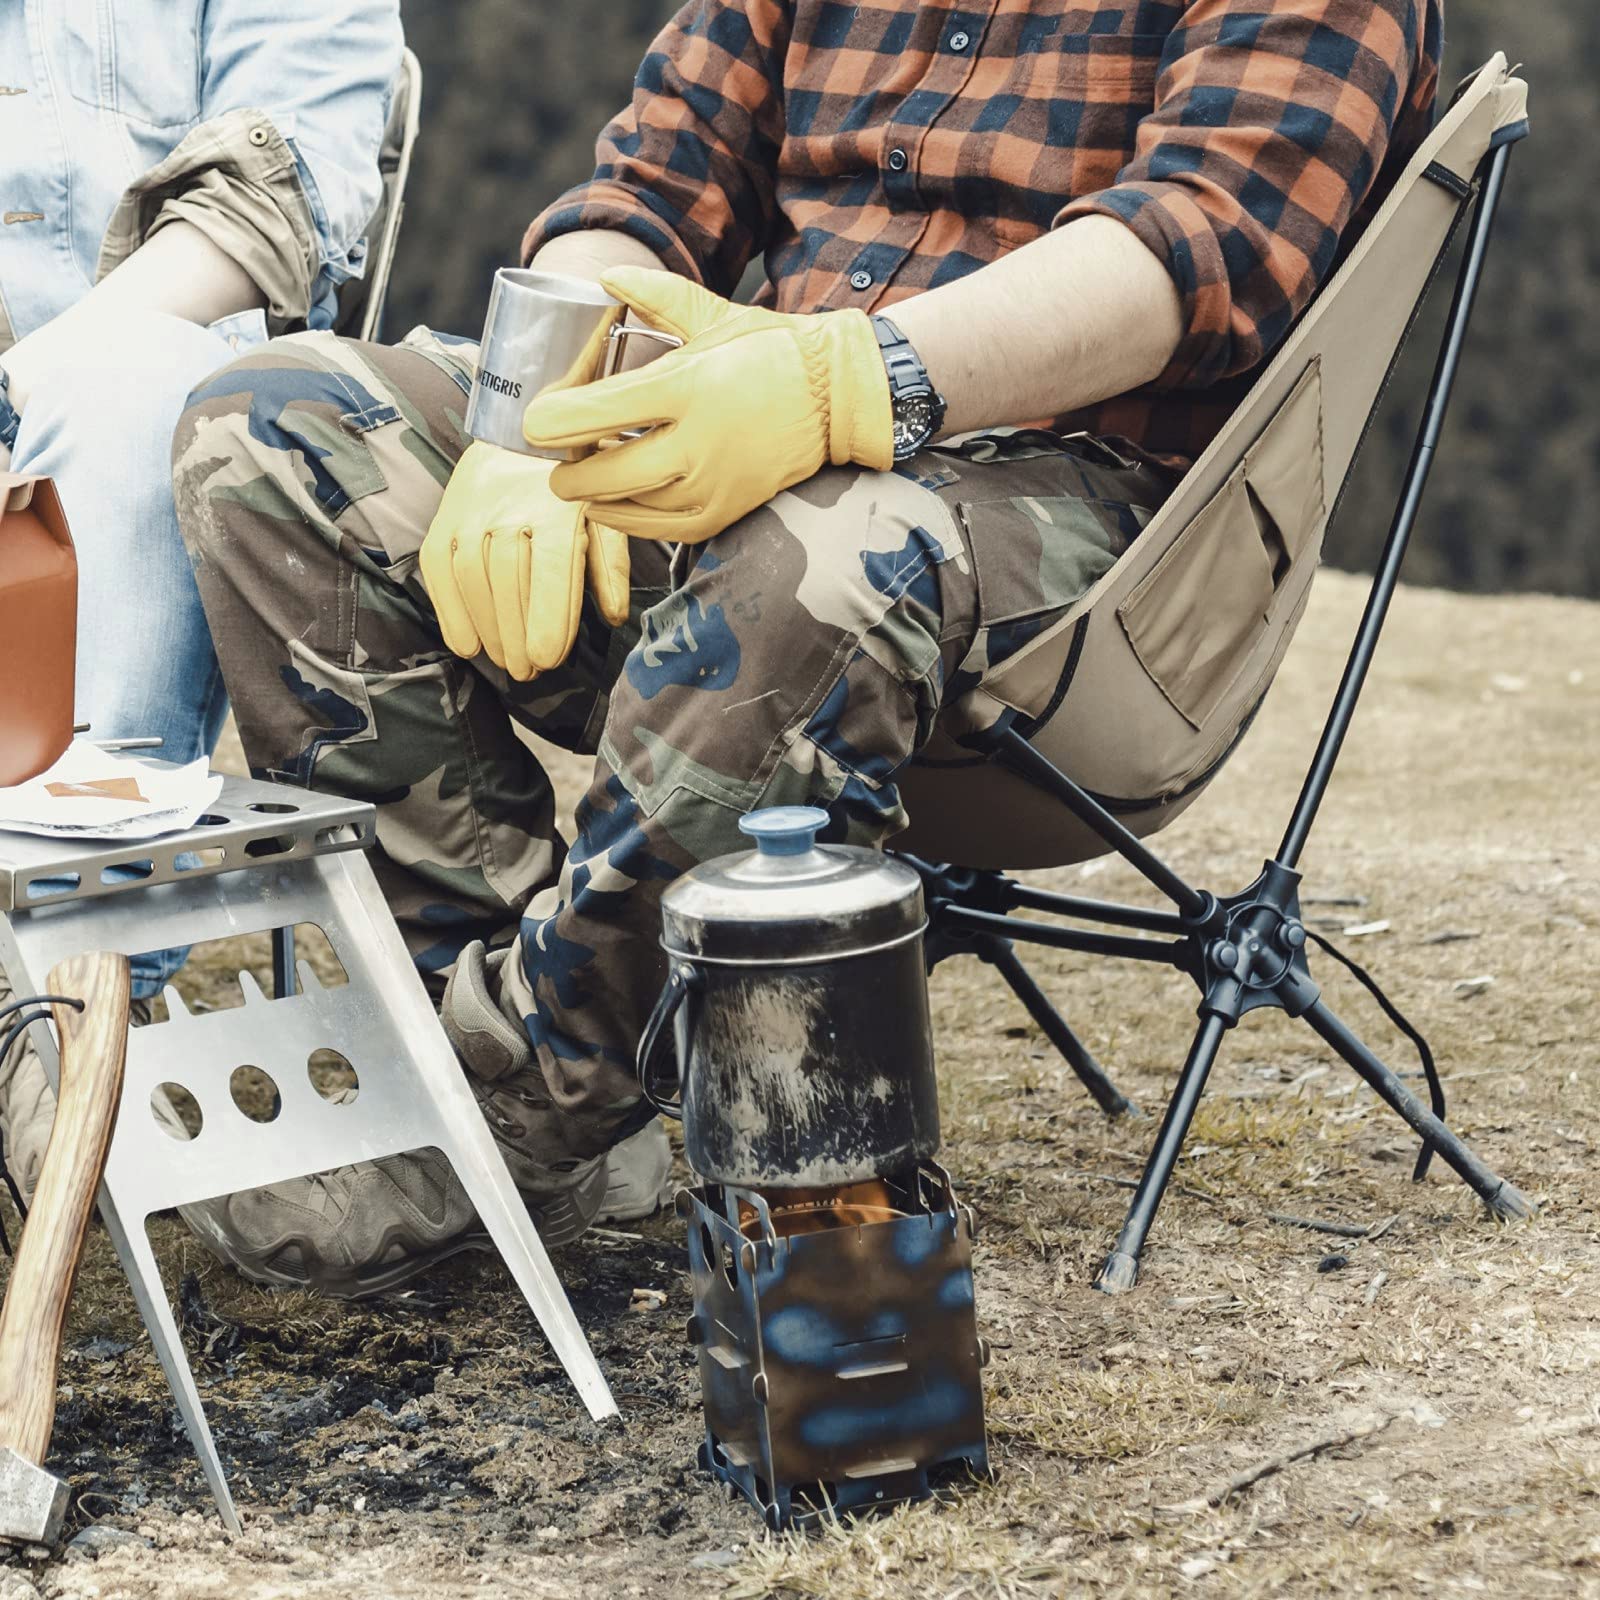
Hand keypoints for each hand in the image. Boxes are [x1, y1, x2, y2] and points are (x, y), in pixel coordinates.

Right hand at [419, 442, 629, 681]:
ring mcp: (470, 511)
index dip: (547, 617)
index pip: (550, 568)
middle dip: (517, 635)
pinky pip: (439, 571)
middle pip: (508, 581)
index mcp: (558, 508)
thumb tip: (615, 615)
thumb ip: (611, 566)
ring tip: (505, 662)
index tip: (547, 658)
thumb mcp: (606, 518)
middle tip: (529, 673)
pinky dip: (450, 613)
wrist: (523, 430)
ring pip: (472, 580)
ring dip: (487, 631)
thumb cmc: (574, 488)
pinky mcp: (444, 519)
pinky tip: (467, 644)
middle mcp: (509, 507)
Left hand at [520, 267, 893, 543]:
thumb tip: (604, 274)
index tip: (537, 420)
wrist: (834, 398)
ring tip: (585, 476)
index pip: (594, 414)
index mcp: (685, 386)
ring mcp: (710, 484)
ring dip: (593, 495)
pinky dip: (626, 518)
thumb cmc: (769, 350)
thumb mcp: (713, 314)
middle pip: (600, 474)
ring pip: (624, 507)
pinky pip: (657, 530)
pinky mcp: (721, 512)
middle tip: (556, 457)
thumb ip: (653, 295)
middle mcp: (695, 443)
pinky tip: (613, 503)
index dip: (551, 421)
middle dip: (565, 470)